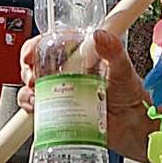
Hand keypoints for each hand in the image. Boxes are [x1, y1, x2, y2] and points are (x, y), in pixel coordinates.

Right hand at [18, 30, 150, 161]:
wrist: (134, 127)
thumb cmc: (131, 95)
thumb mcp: (123, 69)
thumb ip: (113, 50)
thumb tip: (99, 35)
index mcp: (81, 55)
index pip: (51, 43)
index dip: (37, 46)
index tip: (31, 54)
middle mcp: (68, 72)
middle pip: (36, 64)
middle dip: (28, 69)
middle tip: (33, 78)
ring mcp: (62, 92)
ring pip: (32, 86)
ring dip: (27, 90)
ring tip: (36, 96)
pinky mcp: (59, 111)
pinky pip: (37, 107)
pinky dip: (31, 107)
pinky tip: (37, 109)